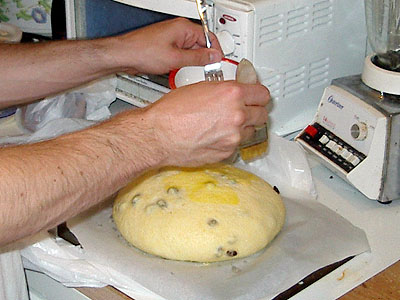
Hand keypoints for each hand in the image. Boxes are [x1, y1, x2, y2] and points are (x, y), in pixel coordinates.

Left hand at [112, 18, 223, 74]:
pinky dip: (184, 61)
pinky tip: (181, 69)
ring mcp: (172, 37)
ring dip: (194, 60)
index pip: (208, 36)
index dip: (216, 50)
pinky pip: (181, 52)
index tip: (219, 61)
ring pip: (191, 48)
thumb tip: (214, 57)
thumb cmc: (143, 52)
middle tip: (209, 70)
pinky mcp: (166, 45)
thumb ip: (198, 58)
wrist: (124, 55)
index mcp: (183, 28)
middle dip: (205, 56)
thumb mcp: (176, 59)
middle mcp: (178, 29)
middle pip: (200, 42)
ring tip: (194, 70)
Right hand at [143, 81, 269, 165]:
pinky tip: (215, 135)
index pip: (263, 94)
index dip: (258, 95)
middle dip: (253, 111)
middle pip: (262, 114)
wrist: (159, 135)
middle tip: (243, 109)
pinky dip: (230, 141)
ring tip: (224, 124)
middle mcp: (237, 115)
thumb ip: (223, 90)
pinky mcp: (227, 152)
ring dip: (243, 127)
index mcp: (232, 94)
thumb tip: (234, 92)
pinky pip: (237, 145)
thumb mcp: (200, 88)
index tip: (256, 96)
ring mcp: (233, 136)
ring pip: (251, 131)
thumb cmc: (172, 112)